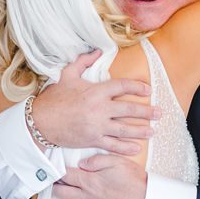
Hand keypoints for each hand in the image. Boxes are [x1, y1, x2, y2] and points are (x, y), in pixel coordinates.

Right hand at [27, 51, 151, 152]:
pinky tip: (136, 148)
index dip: (137, 87)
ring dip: (140, 130)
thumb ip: (84, 61)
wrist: (39, 122)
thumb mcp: (67, 75)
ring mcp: (96, 126)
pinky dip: (125, 147)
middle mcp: (99, 109)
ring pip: (124, 129)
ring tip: (153, 131)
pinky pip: (112, 145)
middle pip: (128, 109)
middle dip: (146, 112)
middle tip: (160, 113)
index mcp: (96, 91)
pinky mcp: (91, 140)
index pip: (122, 86)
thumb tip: (97, 51)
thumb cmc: (54, 98)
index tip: (147, 90)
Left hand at [55, 152, 146, 198]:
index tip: (61, 170)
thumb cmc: (135, 183)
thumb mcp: (118, 162)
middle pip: (61, 193)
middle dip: (59, 186)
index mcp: (90, 181)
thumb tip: (82, 163)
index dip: (60, 171)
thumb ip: (97, 160)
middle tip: (64, 183)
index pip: (66, 175)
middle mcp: (86, 198)